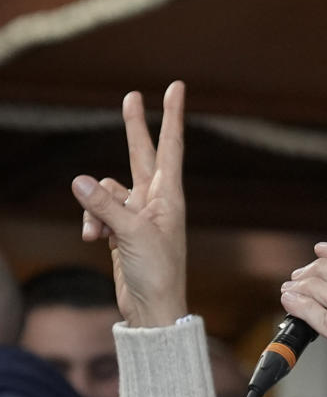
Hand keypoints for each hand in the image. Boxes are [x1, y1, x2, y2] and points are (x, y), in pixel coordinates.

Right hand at [71, 81, 187, 326]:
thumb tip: (80, 180)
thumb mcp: (133, 236)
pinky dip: (91, 222)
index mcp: (170, 196)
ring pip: (107, 190)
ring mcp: (138, 214)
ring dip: (95, 207)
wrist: (153, 308)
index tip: (176, 88)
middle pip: (141, 154)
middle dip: (134, 127)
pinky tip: (94, 240)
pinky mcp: (122, 230)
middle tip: (132, 95)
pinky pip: (98, 212)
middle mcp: (156, 200)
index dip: (172, 116)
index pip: (171, 146)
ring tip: (99, 233)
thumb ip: (107, 207)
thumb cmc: (157, 273)